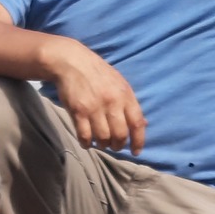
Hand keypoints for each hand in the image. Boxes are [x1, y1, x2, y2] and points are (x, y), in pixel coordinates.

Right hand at [41, 38, 145, 152]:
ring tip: (100, 142)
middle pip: (120, 135)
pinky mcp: (78, 111)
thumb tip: (142, 124)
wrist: (72, 62)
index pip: (137, 123)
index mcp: (125, 95)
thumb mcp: (120, 84)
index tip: (136, 151)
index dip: (138, 141)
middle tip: (114, 145)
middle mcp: (112, 102)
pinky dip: (87, 143)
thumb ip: (130, 105)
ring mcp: (94, 108)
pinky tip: (87, 141)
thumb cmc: (98, 74)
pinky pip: (85, 136)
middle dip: (118, 145)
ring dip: (102, 145)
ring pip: (103, 138)